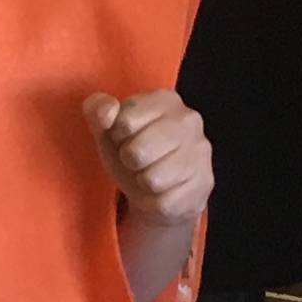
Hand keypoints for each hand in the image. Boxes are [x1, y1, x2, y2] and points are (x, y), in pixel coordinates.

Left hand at [84, 89, 211, 227]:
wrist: (160, 191)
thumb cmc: (131, 152)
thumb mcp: (106, 130)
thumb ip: (97, 110)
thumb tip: (107, 111)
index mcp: (165, 99)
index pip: (123, 121)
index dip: (117, 136)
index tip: (126, 137)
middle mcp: (189, 120)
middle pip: (136, 152)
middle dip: (129, 161)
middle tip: (138, 160)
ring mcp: (201, 152)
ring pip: (152, 179)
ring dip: (143, 181)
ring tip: (150, 174)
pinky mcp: (205, 183)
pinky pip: (164, 201)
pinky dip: (156, 201)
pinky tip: (164, 190)